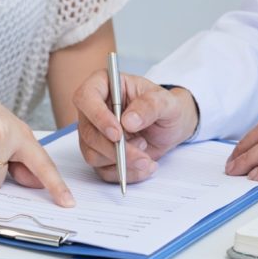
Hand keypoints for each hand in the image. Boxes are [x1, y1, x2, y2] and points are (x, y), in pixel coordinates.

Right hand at [72, 71, 198, 183]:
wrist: (171, 127)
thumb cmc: (166, 107)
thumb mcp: (167, 102)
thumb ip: (150, 106)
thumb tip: (128, 121)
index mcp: (104, 85)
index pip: (86, 97)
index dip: (97, 116)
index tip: (118, 133)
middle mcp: (94, 110)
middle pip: (88, 132)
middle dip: (115, 148)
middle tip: (142, 149)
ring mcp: (95, 134)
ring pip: (93, 154)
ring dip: (122, 161)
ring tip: (146, 155)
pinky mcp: (101, 155)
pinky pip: (104, 170)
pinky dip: (126, 173)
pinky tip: (144, 165)